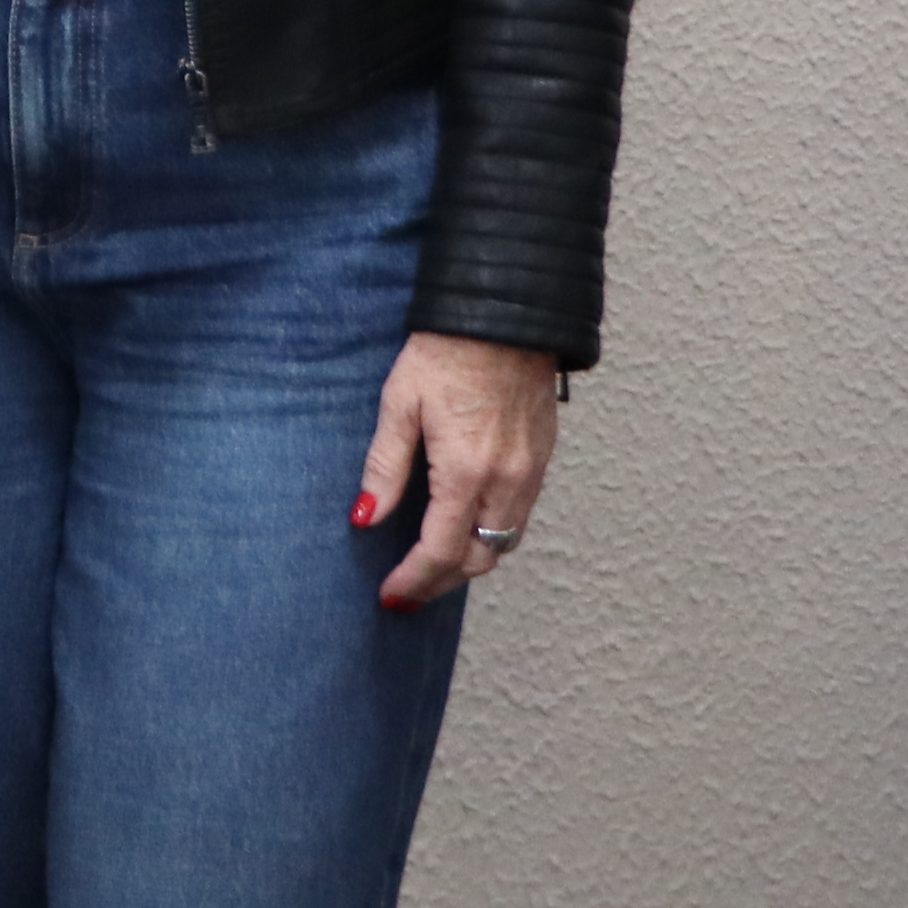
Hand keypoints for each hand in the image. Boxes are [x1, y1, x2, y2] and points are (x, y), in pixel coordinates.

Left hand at [365, 334, 560, 608]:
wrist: (505, 313)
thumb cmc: (446, 351)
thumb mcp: (400, 403)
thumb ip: (385, 467)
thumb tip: (365, 518)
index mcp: (467, 470)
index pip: (441, 551)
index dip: (414, 579)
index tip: (391, 594)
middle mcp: (507, 480)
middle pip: (478, 558)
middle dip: (442, 580)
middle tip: (409, 588)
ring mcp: (532, 470)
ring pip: (504, 541)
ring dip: (469, 560)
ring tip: (433, 565)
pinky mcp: (543, 457)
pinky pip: (520, 514)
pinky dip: (492, 532)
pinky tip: (466, 525)